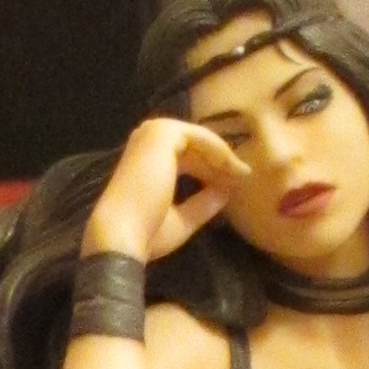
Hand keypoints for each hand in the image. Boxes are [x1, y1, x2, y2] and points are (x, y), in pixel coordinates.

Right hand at [84, 117, 246, 266]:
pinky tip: (233, 168)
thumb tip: (227, 190)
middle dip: (220, 161)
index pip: (185, 158)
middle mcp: (146, 141)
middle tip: (244, 177)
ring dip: (222, 155)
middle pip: (194, 147)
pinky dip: (219, 151)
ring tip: (241, 174)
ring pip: (199, 139)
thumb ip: (203, 203)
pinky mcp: (163, 133)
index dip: (212, 170)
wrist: (124, 234)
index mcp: (146, 161)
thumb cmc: (147, 231)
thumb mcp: (182, 218)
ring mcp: (152, 133)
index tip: (234, 185)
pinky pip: (200, 137)